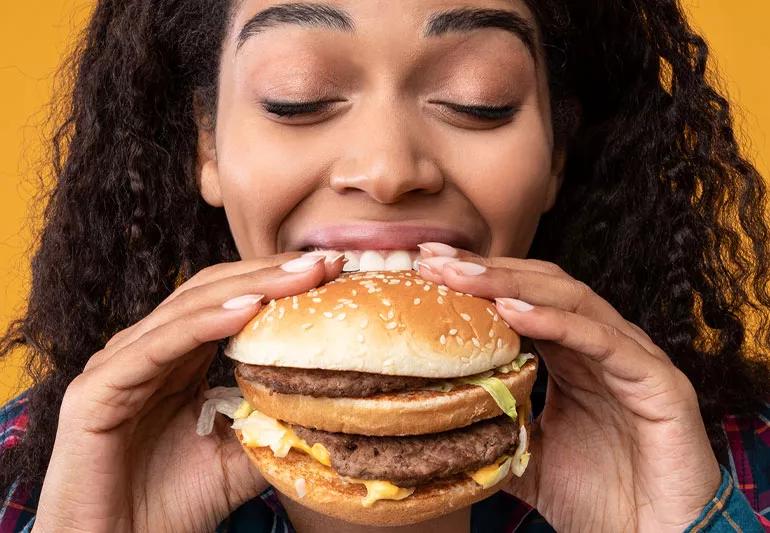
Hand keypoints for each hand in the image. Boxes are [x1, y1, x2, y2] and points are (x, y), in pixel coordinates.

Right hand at [33, 252, 345, 532]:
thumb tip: (332, 404)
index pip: (232, 302)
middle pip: (215, 293)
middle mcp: (149, 350)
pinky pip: (159, 345)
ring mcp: (120, 364)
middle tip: (327, 261)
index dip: (280, 284)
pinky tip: (248, 310)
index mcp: (180, 359)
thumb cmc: (172, 505)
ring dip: (250, 288)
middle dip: (273, 273)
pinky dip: (205, 323)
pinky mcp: (96, 388)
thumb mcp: (242, 457)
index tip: (333, 272)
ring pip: (190, 309)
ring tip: (301, 276)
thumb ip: (275, 424)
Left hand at [416, 245, 720, 532]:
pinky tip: (514, 312)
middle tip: (435, 261)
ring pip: (572, 301)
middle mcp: (603, 347)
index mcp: (574, 358)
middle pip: (542, 288)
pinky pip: (604, 341)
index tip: (429, 268)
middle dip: (488, 270)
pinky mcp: (660, 383)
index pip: (525, 300)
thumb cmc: (602, 500)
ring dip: (513, 284)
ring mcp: (633, 359)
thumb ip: (496, 431)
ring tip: (463, 277)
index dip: (479, 281)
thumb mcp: (528, 458)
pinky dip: (557, 322)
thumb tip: (442, 425)